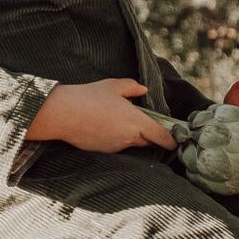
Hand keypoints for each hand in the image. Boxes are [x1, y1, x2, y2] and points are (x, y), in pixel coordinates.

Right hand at [25, 79, 176, 154]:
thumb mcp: (113, 86)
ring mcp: (115, 147)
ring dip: (129, 136)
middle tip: (146, 126)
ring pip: (130, 143)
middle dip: (149, 136)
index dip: (170, 140)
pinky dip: (115, 139)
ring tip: (115, 121)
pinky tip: (103, 127)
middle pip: (147, 141)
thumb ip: (132, 87)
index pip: (160, 135)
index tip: (175, 141)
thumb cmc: (89, 97)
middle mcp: (129, 138)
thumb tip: (143, 90)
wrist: (63, 114)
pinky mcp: (103, 152)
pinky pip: (116, 146)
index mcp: (136, 121)